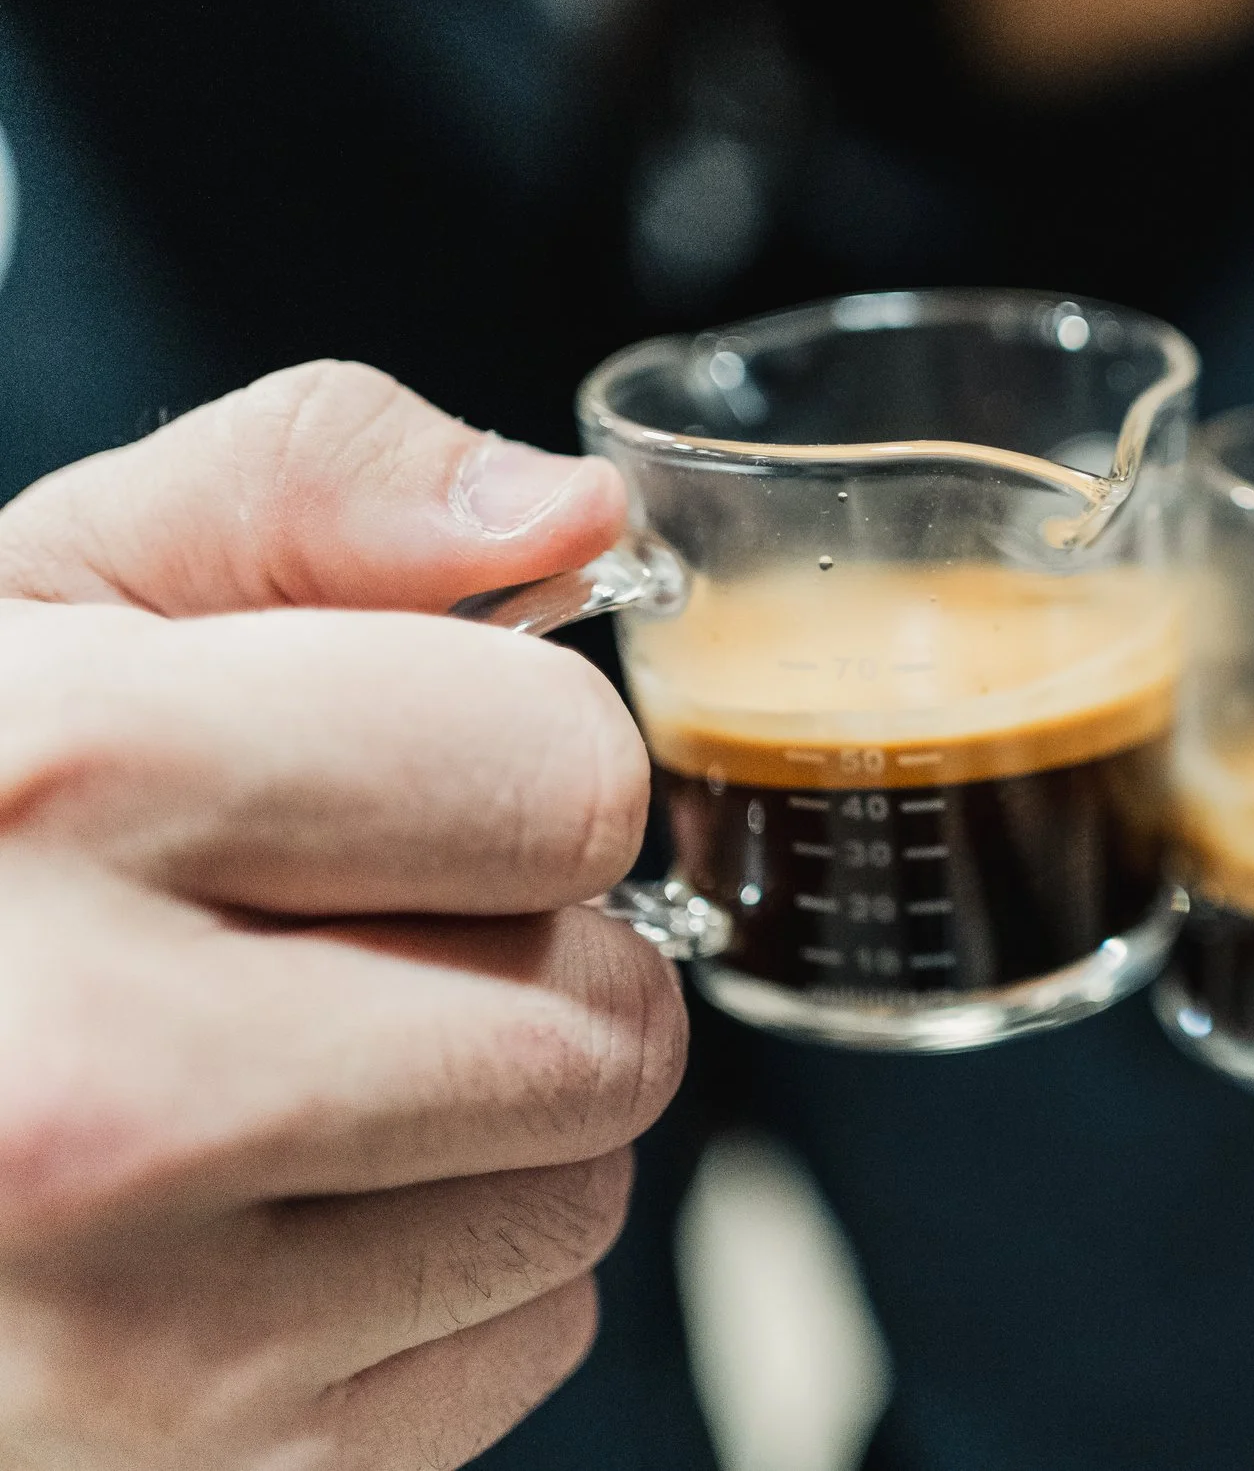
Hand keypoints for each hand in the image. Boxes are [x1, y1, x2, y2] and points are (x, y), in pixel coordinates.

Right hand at [0, 363, 687, 1468]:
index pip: (572, 780)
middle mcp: (85, 1086)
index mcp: (56, 794)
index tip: (405, 778)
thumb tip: (572, 512)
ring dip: (500, 1119)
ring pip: (589, 1188)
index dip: (519, 762)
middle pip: (613, 1011)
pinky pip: (529, 1342)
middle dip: (532, 954)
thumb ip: (303, 494)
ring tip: (290, 1074)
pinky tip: (265, 1216)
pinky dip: (448, 1274)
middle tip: (343, 939)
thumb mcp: (34, 604)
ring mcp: (130, 1337)